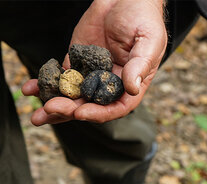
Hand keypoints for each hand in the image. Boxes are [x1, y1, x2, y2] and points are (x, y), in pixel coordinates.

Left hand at [23, 0, 165, 125]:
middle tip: (51, 108)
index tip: (80, 112)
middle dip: (69, 110)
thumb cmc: (144, 20)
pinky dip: (46, 84)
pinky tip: (32, 88)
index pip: (115, 107)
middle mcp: (109, 84)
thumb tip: (132, 89)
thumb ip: (140, 65)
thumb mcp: (148, 42)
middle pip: (89, 104)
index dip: (99, 113)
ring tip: (37, 114)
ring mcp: (91, 74)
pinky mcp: (76, 61)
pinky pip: (60, 77)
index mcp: (130, 84)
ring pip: (72, 96)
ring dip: (55, 104)